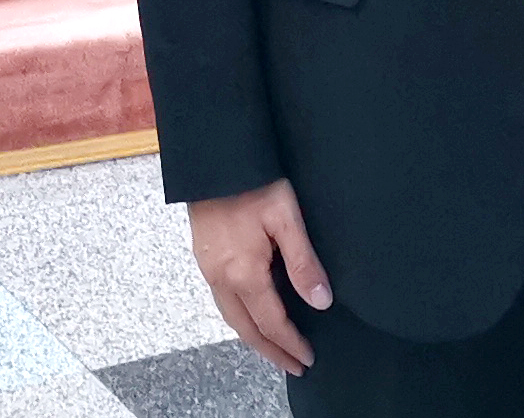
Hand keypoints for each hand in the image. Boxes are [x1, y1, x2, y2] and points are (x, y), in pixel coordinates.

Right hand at [187, 178, 332, 376]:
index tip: (307, 358)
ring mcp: (208, 268)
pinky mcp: (203, 257)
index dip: (291, 343)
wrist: (213, 158)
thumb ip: (303, 263)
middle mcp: (220, 278)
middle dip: (270, 351)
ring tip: (273, 349)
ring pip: (231, 317)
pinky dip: (240, 318)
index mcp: (243, 273)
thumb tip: (321, 302)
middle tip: (292, 366)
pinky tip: (250, 314)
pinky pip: (222, 301)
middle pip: (246, 329)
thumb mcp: (286, 218)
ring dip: (253, 338)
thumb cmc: (252, 181)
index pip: (271, 322)